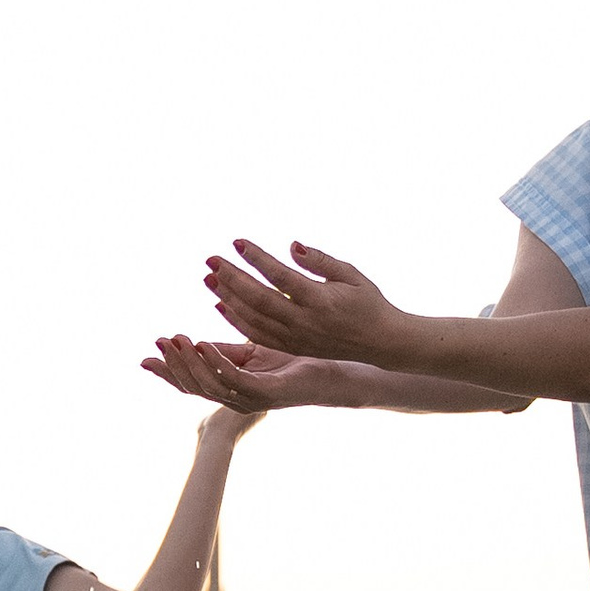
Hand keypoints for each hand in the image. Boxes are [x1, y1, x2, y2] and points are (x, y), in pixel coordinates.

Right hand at [142, 333, 290, 417]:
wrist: (332, 372)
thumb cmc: (294, 362)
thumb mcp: (252, 352)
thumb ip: (226, 351)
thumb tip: (196, 341)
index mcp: (231, 390)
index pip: (193, 384)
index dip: (169, 373)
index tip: (146, 358)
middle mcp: (237, 399)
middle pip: (196, 387)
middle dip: (175, 365)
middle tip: (162, 342)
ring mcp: (252, 398)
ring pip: (211, 385)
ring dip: (191, 362)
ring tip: (179, 340)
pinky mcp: (268, 391)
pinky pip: (235, 378)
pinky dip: (217, 362)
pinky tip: (204, 344)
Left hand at [205, 238, 402, 364]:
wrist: (380, 342)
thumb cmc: (367, 302)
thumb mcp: (350, 275)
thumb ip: (320, 261)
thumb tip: (291, 246)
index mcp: (319, 300)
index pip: (280, 276)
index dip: (256, 259)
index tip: (237, 242)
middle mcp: (304, 321)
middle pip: (259, 298)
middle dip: (232, 278)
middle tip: (210, 259)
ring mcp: (295, 338)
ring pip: (253, 318)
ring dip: (228, 297)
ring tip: (209, 277)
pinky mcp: (291, 348)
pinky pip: (257, 335)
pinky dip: (236, 320)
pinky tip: (221, 303)